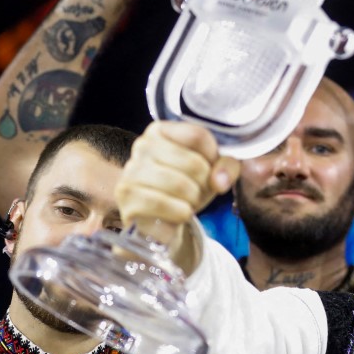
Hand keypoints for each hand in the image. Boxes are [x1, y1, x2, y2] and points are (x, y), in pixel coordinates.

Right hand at [116, 121, 239, 270]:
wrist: (164, 222)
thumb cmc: (187, 189)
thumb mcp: (212, 172)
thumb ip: (226, 167)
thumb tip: (219, 180)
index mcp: (160, 131)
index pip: (199, 136)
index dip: (214, 158)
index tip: (210, 170)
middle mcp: (142, 145)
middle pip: (193, 163)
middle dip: (204, 184)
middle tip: (197, 192)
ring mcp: (131, 171)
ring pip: (180, 185)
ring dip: (193, 200)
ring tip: (187, 202)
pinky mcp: (126, 196)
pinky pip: (163, 204)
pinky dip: (180, 213)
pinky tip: (179, 213)